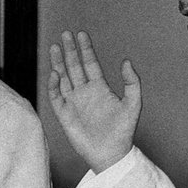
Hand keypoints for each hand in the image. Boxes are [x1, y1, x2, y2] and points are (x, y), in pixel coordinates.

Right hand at [48, 31, 140, 171]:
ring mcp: (73, 102)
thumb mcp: (133, 104)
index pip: (90, 63)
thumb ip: (132, 83)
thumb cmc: (123, 131)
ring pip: (63, 78)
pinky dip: (54, 85)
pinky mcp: (64, 114)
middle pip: (74, 66)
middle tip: (66, 34)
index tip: (81, 34)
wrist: (110, 154)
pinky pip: (56, 96)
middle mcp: (84, 92)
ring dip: (59, 63)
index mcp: (99, 88)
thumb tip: (126, 61)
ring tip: (54, 47)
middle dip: (70, 50)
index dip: (85, 49)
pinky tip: (55, 73)